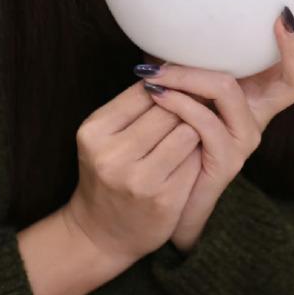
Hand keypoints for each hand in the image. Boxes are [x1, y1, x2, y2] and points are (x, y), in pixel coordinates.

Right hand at [63, 81, 202, 272]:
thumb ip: (132, 101)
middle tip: (196, 106)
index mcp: (94, 132)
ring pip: (188, 130)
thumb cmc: (108, 173)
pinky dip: (199, 154)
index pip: (145, 91)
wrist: (100, 234)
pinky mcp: (164, 199)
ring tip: (194, 131)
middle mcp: (112, 156)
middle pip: (169, 108)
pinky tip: (195, 156)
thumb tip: (168, 60)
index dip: (167, 87)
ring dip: (195, 128)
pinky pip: (196, 159)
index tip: (178, 89)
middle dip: (184, 106)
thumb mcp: (105, 135)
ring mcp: (139, 180)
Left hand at [138, 0, 293, 250]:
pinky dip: (178, 103)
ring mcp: (246, 138)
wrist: (163, 195)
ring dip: (191, 74)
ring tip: (158, 69)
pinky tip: (155, 94)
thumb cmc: (172, 135)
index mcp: (256, 94)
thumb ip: (189, 59)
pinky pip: (205, 122)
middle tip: (285, 17)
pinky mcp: (226, 161)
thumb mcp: (184, 89)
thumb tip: (174, 16)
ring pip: (229, 91)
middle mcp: (260, 115)